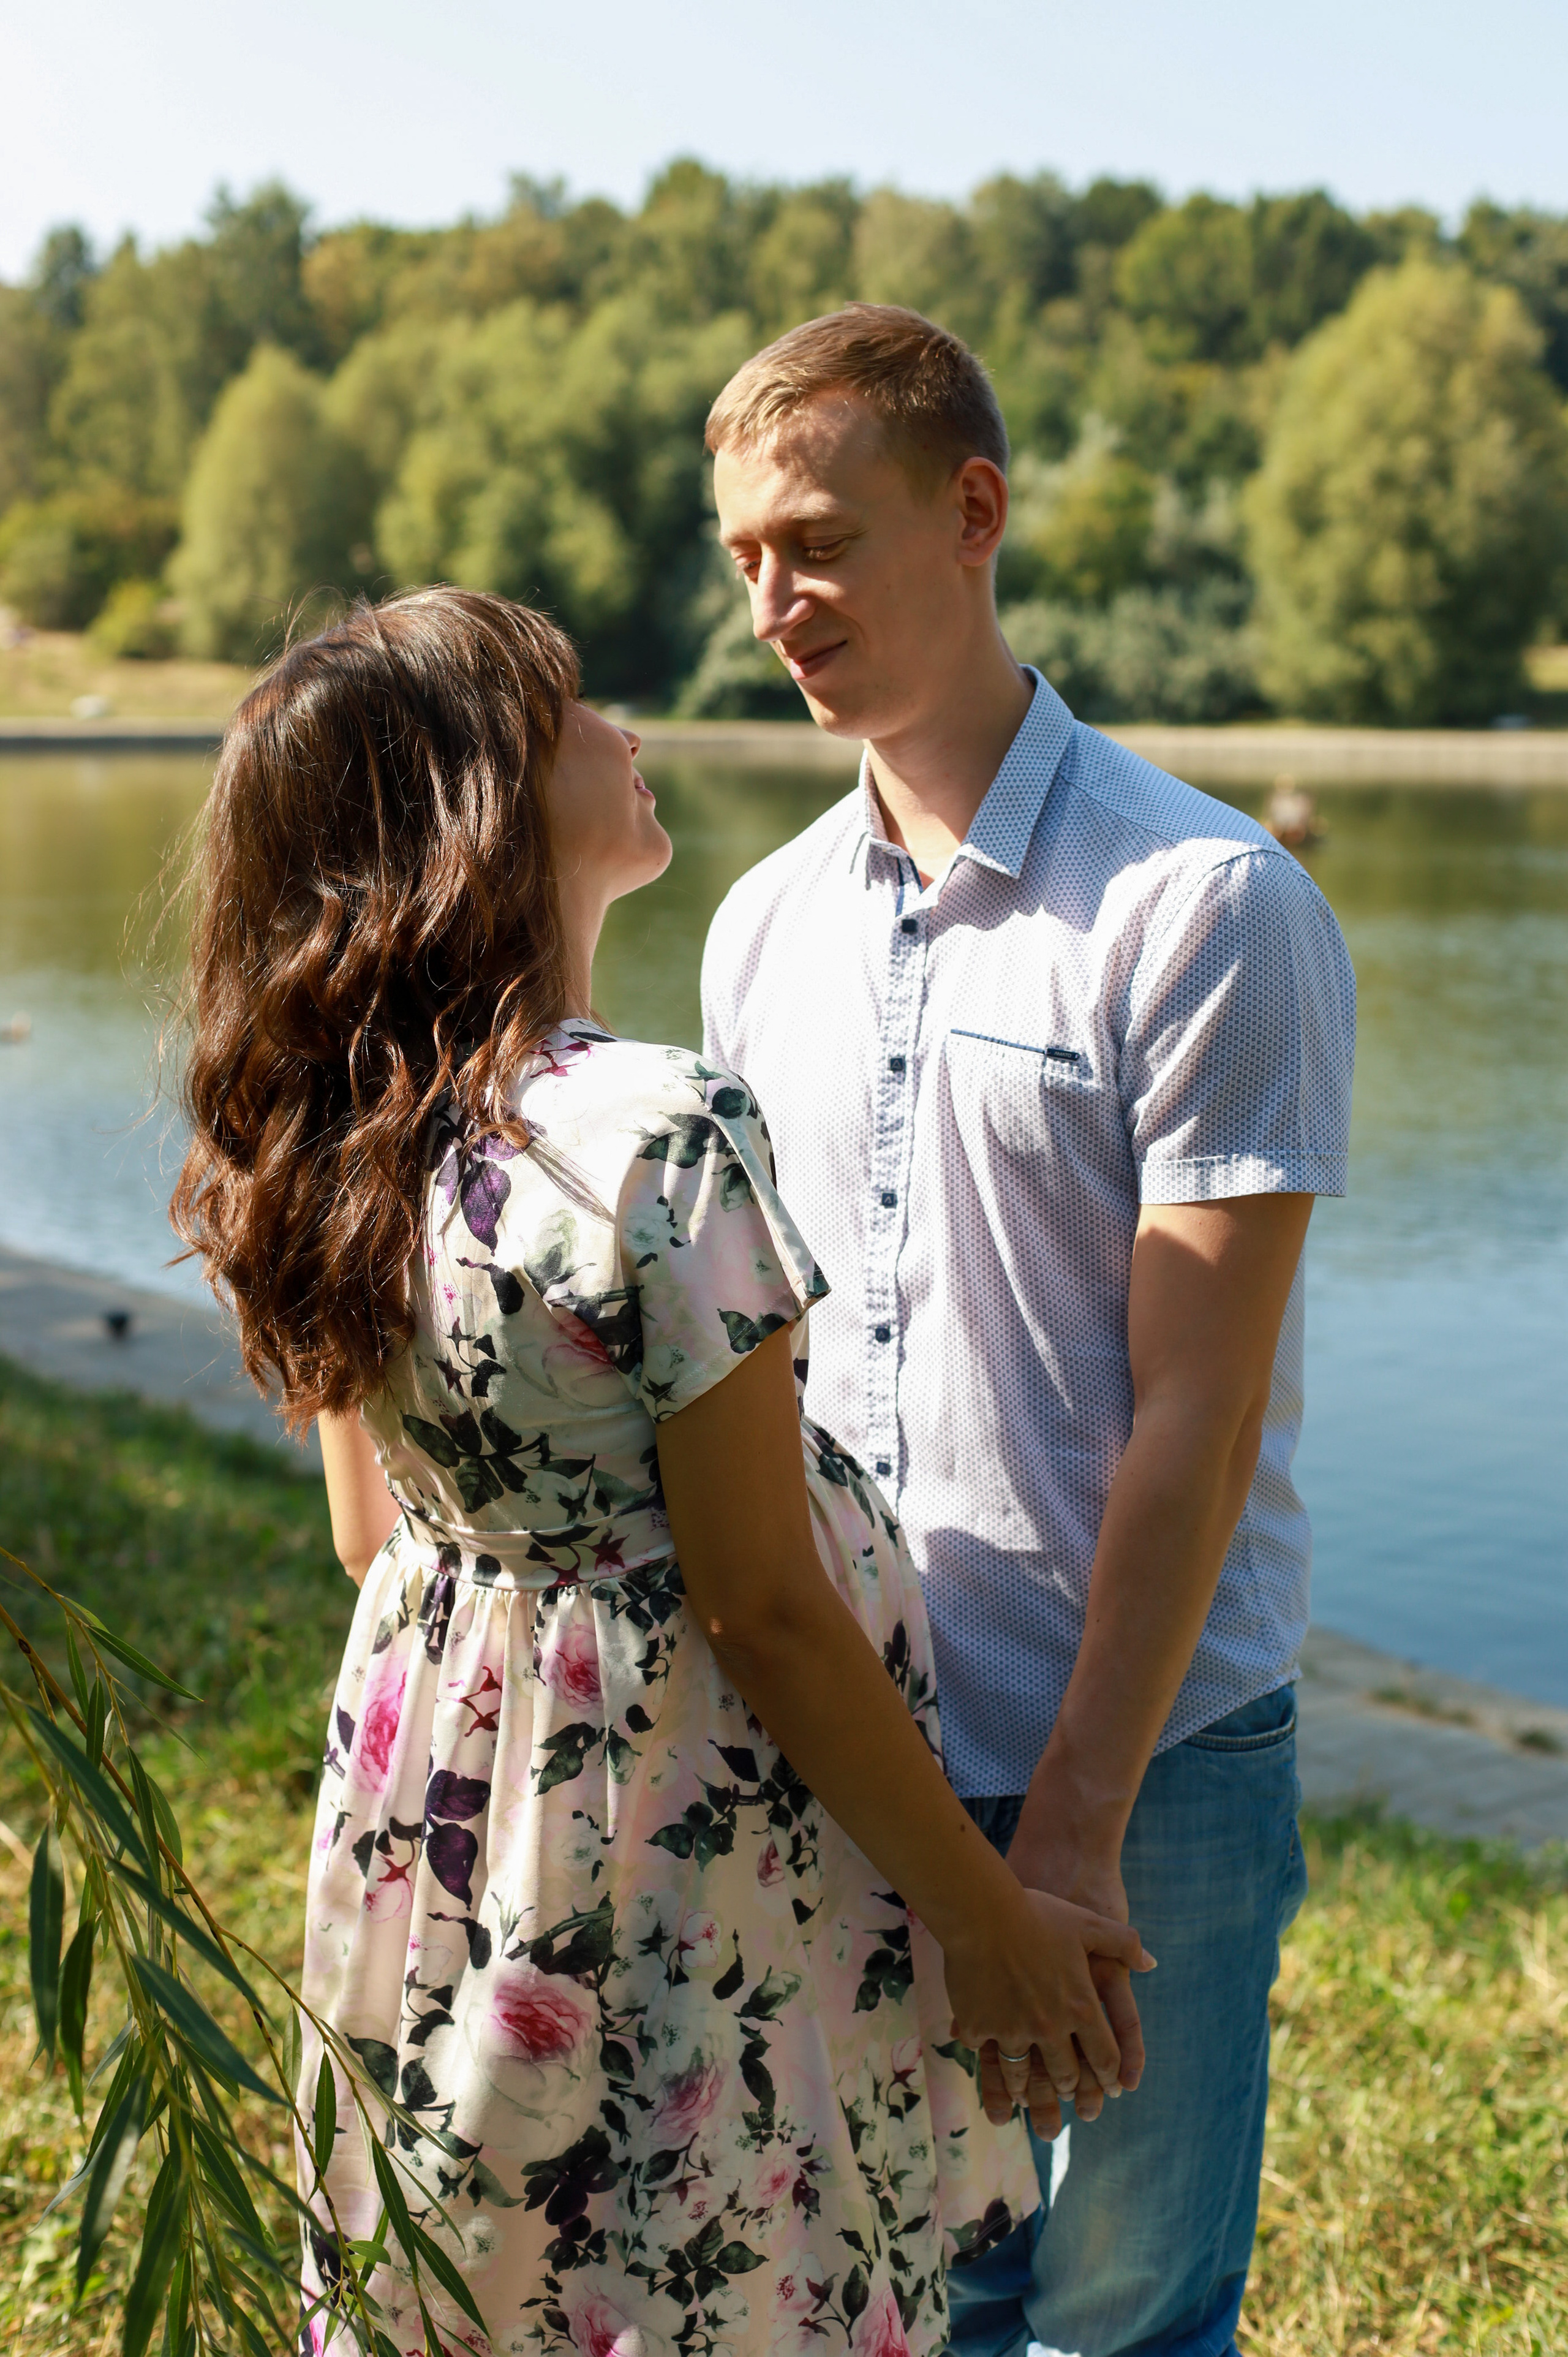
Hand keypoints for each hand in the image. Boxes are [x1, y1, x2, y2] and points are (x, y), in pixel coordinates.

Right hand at [1005, 1803, 1142, 2120]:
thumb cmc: (1037, 1913)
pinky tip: (990, 2068)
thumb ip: (1123, 1942)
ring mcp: (1012, 2030)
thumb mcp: (1087, 1922)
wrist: (981, 1911)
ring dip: (1028, 2091)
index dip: (1110, 2076)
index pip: (1105, 2057)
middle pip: (1066, 2076)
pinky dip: (988, 2063)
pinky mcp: (979, 2028)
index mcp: (1080, 2006)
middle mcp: (1050, 2027)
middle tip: (1071, 2098)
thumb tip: (1151, 1963)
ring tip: (1028, 2101)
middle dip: (1071, 2091)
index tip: (1111, 2086)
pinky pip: (985, 2055)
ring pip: (1023, 2077)